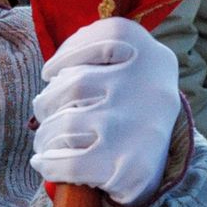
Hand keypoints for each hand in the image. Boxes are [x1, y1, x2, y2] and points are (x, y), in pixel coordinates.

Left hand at [31, 16, 180, 206]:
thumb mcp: (130, 75)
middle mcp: (150, 88)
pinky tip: (44, 163)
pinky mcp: (129, 166)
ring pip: (65, 121)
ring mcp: (138, 127)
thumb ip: (99, 57)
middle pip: (74, 82)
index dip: (69, 52)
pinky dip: (49, 164)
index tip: (52, 71)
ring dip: (45, 135)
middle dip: (47, 101)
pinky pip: (69, 162)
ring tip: (46, 141)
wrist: (161, 170)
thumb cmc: (130, 113)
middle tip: (45, 112)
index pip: (105, 35)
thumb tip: (52, 73)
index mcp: (153, 56)